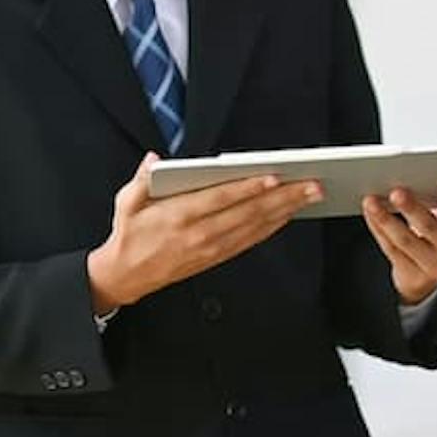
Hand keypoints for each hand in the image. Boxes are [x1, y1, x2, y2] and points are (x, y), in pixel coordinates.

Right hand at [86, 152, 323, 312]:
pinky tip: (289, 214)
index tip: (273, 176)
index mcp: (178, 216)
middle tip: (311, 183)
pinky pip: (250, 240)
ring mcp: (210, 248)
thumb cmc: (128, 234)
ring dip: (285, 210)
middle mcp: (199, 234)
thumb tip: (154, 160)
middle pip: (248, 212)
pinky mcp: (215, 257)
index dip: (248, 187)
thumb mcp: (126, 203)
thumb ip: (142, 180)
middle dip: (283, 197)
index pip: (220, 198)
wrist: (125, 276)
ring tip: (310, 195)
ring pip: (255, 227)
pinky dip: (272, 227)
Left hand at [363, 182, 436, 307]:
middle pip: (430, 228)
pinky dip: (378, 228)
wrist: (428, 276)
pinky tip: (370, 213)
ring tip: (372, 201)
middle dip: (413, 209)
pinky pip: (390, 248)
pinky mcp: (409, 273)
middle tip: (397, 192)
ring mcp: (430, 265)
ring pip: (405, 240)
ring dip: (386, 219)